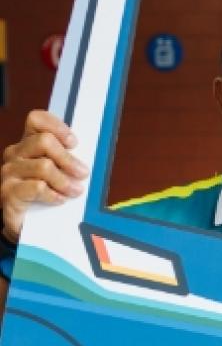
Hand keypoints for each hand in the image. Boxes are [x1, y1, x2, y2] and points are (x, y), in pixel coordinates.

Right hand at [1, 110, 87, 241]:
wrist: (27, 225)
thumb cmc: (45, 195)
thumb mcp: (60, 173)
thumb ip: (68, 161)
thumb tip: (89, 158)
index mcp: (28, 144)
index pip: (36, 120)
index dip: (57, 126)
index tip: (74, 142)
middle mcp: (16, 154)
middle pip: (44, 142)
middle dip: (68, 158)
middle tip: (82, 173)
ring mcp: (9, 173)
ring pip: (43, 166)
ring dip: (65, 180)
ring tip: (75, 191)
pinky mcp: (8, 192)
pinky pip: (37, 187)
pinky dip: (53, 193)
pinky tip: (60, 200)